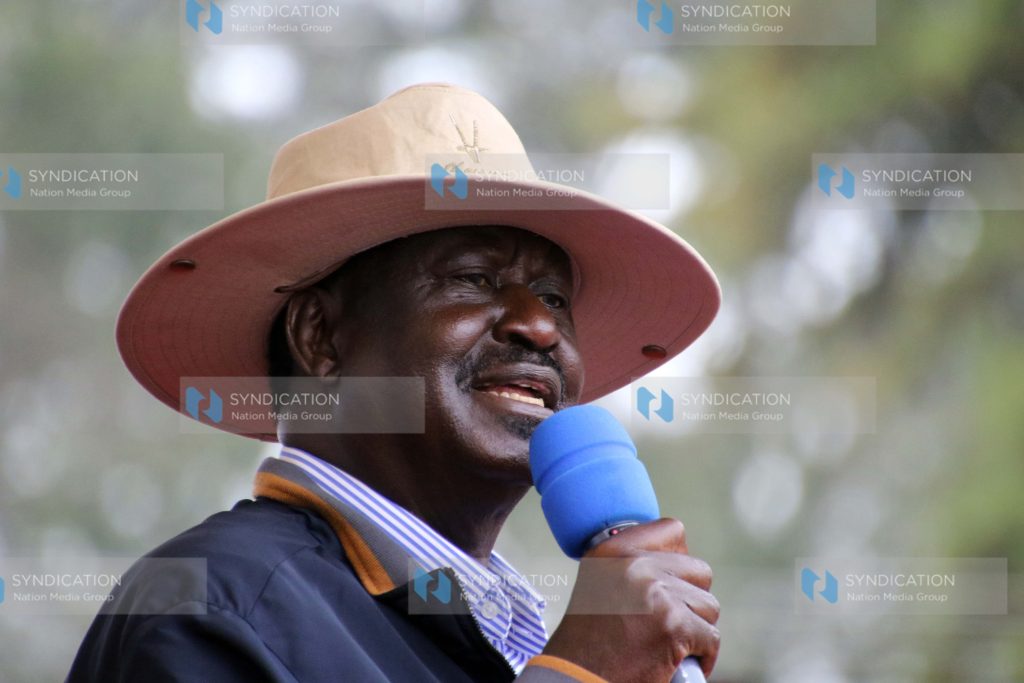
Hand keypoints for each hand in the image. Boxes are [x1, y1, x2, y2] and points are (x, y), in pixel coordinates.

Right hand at [541, 518, 719, 682]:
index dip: (680, 559)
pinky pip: (711, 637)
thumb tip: (678, 559)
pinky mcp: (674, 625)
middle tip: (671, 620)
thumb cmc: (588, 641)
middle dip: (691, 598)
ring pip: (708, 605)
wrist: (577, 677)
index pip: (672, 531)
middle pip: (698, 570)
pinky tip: (682, 663)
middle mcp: (635, 564)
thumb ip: (634, 566)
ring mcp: (657, 593)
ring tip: (671, 642)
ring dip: (696, 628)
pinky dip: (703, 655)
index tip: (672, 581)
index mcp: (615, 549)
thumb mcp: (600, 584)